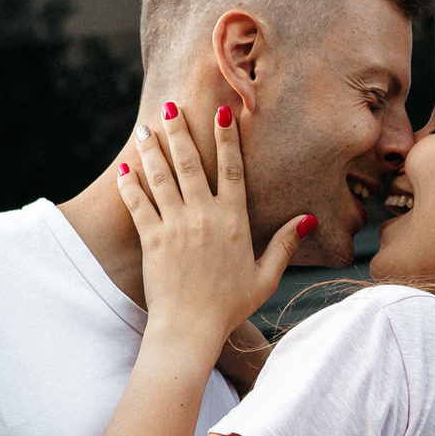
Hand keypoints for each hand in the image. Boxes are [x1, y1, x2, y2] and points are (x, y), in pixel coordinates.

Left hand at [118, 102, 311, 349]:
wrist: (191, 328)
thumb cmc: (231, 306)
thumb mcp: (265, 277)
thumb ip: (285, 244)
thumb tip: (309, 219)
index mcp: (234, 221)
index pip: (231, 169)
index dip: (226, 139)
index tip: (221, 113)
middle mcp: (204, 216)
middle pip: (190, 163)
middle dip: (179, 131)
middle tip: (170, 107)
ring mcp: (175, 225)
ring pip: (161, 177)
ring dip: (152, 150)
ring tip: (146, 129)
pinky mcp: (152, 239)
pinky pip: (138, 203)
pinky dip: (130, 184)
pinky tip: (125, 168)